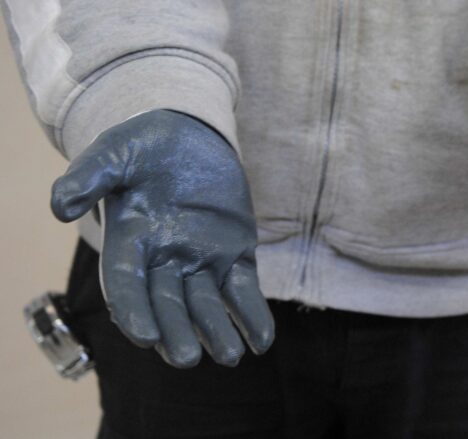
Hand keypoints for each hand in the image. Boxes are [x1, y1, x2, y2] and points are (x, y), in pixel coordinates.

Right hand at [51, 110, 273, 367]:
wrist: (186, 136)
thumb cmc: (143, 147)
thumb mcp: (114, 153)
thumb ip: (89, 177)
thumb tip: (60, 207)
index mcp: (130, 242)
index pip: (128, 284)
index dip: (134, 312)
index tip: (145, 337)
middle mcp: (165, 259)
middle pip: (169, 304)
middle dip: (178, 332)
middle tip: (187, 358)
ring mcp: (202, 260)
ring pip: (208, 305)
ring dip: (218, 331)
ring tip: (231, 356)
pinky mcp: (234, 253)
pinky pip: (244, 290)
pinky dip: (253, 314)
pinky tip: (262, 342)